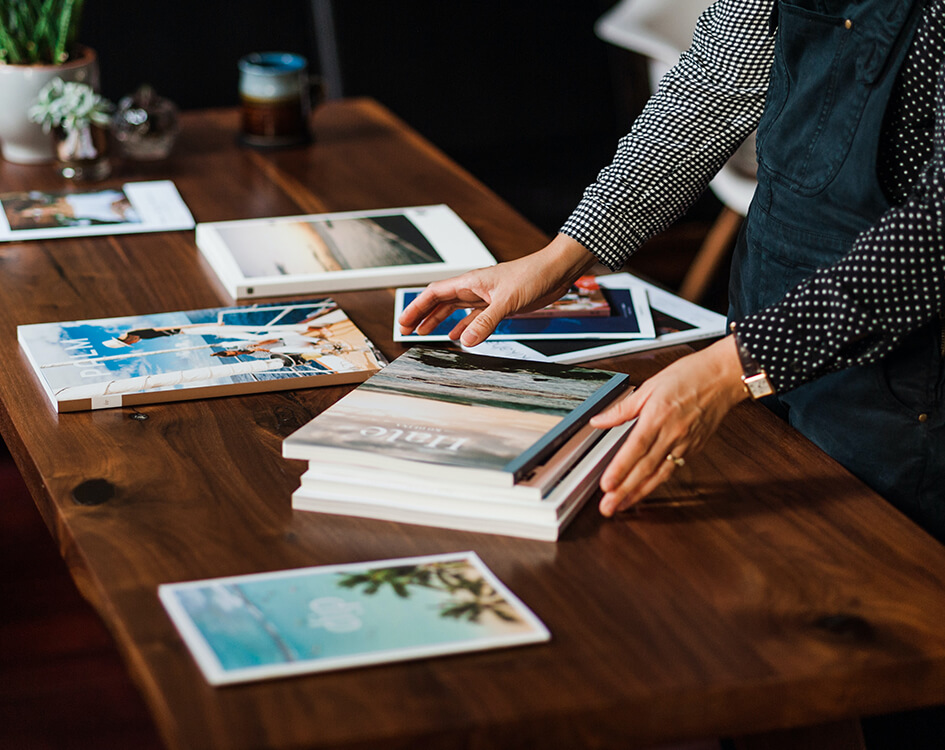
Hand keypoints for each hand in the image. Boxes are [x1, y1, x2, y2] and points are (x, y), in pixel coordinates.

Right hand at [397, 234, 595, 346]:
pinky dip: (463, 327)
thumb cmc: (533, 275)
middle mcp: (474, 288)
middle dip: (422, 315)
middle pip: (440, 302)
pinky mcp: (498, 305)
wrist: (555, 272)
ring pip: (454, 310)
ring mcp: (485, 296)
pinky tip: (458, 337)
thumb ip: (486, 322)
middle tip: (406, 329)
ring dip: (439, 321)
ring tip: (424, 333)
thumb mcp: (507, 301)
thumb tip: (466, 341)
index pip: (434, 293)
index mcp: (470, 282)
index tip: (404, 321)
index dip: (417, 307)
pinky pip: (473, 317)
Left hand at [590, 336, 748, 515]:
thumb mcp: (649, 386)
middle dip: (625, 491)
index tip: (607, 485)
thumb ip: (623, 409)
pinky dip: (657, 483)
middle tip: (608, 507)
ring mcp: (684, 444)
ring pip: (660, 475)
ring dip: (640, 493)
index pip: (636, 449)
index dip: (620, 469)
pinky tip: (645, 491)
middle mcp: (672, 434)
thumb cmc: (689, 376)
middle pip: (645, 468)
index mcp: (658, 417)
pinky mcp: (693, 448)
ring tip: (623, 506)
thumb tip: (599, 420)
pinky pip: (672, 470)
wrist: (723, 378)